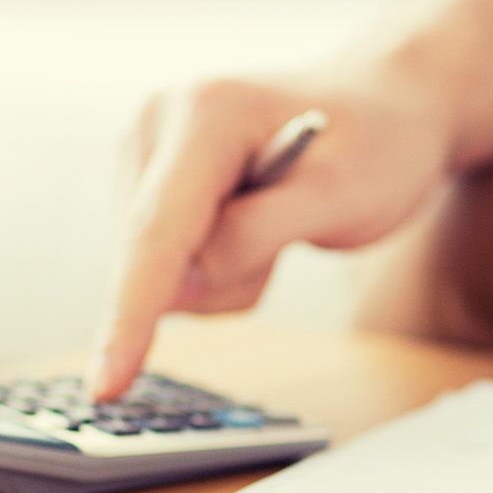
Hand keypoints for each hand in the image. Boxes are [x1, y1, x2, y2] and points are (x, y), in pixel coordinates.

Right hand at [88, 67, 453, 398]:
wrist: (385, 105)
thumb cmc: (376, 143)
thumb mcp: (342, 192)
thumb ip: (259, 233)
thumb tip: (189, 275)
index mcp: (204, 114)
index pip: (154, 232)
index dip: (128, 314)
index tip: (107, 386)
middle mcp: (158, 123)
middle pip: (153, 259)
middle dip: (226, 275)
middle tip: (295, 223)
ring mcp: (147, 151)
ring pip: (160, 272)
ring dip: (226, 273)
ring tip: (280, 217)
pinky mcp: (149, 180)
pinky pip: (169, 266)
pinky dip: (219, 266)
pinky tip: (254, 220)